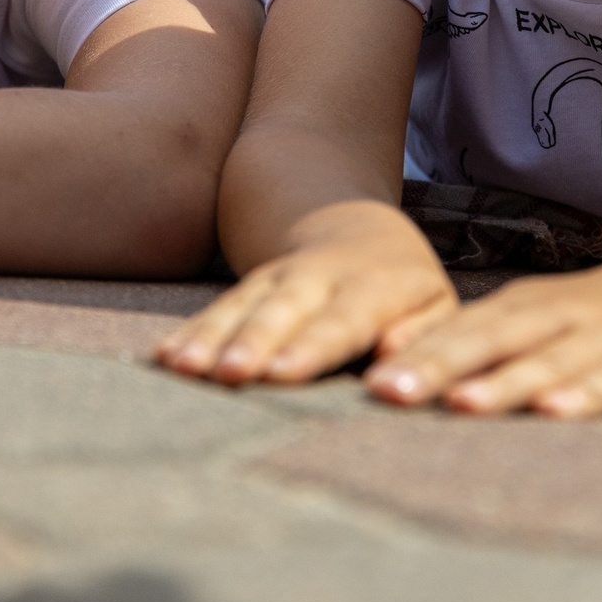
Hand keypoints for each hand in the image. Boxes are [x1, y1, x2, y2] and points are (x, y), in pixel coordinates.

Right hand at [156, 200, 456, 384]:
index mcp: (374, 287)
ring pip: (240, 306)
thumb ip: (422, 335)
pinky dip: (191, 333)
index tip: (282, 375)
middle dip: (253, 341)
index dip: (311, 348)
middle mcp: (318, 279)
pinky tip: (166, 358)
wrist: (354, 226)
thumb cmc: (405, 288)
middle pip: (281, 310)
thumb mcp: (435, 305)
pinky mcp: (247, 288)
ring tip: (182, 366)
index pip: (341, 320)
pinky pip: (217, 309)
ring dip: (210, 337)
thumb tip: (393, 368)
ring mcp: (275, 280)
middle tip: (228, 373)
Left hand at [366, 256, 601, 417]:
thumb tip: (397, 382)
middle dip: (438, 366)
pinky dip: (584, 396)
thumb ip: (477, 350)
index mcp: (516, 310)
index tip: (368, 385)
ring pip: (546, 361)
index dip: (413, 355)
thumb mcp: (531, 325)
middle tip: (389, 392)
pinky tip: (555, 414)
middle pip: (488, 341)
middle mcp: (552, 317)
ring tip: (461, 406)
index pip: (456, 331)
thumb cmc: (587, 321)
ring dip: (503, 383)